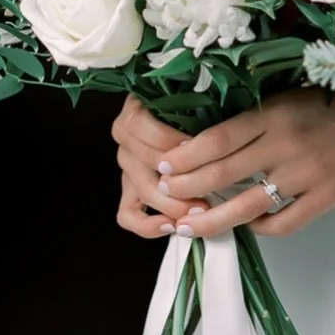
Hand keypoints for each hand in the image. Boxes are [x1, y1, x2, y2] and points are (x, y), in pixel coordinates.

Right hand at [113, 103, 196, 240]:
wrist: (191, 129)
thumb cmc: (199, 115)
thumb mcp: (195, 108)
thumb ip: (195, 116)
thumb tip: (204, 138)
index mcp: (135, 114)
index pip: (139, 126)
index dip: (167, 139)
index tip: (196, 146)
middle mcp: (126, 141)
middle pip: (145, 164)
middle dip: (178, 178)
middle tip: (208, 188)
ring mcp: (127, 167)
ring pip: (143, 191)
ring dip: (172, 205)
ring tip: (200, 209)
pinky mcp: (129, 191)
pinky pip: (127, 215)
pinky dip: (147, 225)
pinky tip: (170, 226)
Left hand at [115, 90, 334, 241]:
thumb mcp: (296, 92)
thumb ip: (259, 113)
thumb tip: (212, 136)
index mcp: (277, 111)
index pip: (217, 138)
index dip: (184, 156)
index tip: (163, 165)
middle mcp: (287, 144)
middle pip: (222, 173)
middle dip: (185, 188)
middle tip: (164, 195)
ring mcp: (308, 175)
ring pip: (247, 205)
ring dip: (212, 218)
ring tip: (188, 226)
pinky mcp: (328, 198)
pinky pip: (284, 223)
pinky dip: (260, 228)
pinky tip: (246, 227)